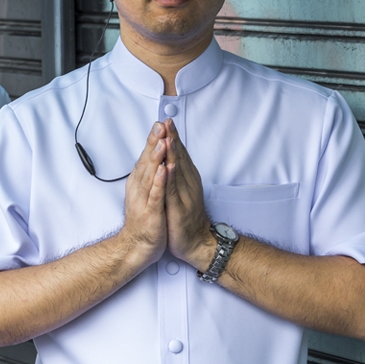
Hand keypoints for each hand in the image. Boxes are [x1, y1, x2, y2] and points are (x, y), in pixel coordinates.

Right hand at [118, 121, 169, 266]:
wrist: (137, 246)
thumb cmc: (145, 220)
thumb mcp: (145, 193)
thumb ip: (148, 176)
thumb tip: (152, 159)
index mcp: (139, 182)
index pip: (146, 156)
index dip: (153, 140)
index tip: (160, 123)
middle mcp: (138, 187)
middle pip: (146, 161)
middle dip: (154, 142)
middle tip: (159, 125)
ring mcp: (143, 199)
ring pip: (150, 175)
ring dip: (155, 158)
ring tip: (161, 141)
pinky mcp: (150, 212)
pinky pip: (155, 195)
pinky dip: (158, 182)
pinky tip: (162, 171)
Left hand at [161, 119, 214, 268]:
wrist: (198, 243)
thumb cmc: (187, 216)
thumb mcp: (183, 191)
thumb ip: (178, 174)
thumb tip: (172, 156)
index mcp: (188, 178)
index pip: (180, 153)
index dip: (173, 137)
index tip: (166, 120)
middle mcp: (188, 183)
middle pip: (180, 157)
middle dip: (172, 139)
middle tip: (167, 121)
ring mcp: (185, 195)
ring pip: (177, 170)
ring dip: (172, 153)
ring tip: (167, 137)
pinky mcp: (179, 208)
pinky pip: (173, 190)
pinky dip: (171, 177)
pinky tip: (167, 166)